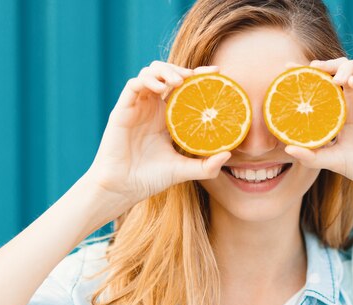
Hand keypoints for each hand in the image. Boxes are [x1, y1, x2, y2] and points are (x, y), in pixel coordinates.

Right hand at [84, 61, 231, 207]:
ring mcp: (137, 107)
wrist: (124, 188)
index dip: (200, 76)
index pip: (184, 88)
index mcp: (168, 117)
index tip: (218, 72)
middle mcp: (153, 108)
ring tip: (179, 81)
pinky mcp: (122, 109)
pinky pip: (134, 85)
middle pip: (167, 74)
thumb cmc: (151, 179)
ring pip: (150, 73)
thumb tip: (229, 154)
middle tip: (195, 76)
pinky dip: (148, 80)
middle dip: (182, 69)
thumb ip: (207, 166)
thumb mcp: (184, 171)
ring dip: (165, 70)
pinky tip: (161, 88)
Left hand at [282, 58, 352, 194]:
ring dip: (346, 68)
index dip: (307, 74)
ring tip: (334, 79)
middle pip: (341, 69)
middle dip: (327, 64)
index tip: (288, 68)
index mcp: (342, 108)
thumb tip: (287, 148)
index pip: (323, 83)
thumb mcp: (332, 161)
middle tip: (311, 68)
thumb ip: (311, 156)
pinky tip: (351, 83)